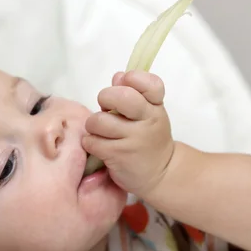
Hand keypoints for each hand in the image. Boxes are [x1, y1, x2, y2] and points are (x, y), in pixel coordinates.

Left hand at [82, 71, 174, 196]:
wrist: (161, 174)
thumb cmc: (149, 139)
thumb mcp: (149, 114)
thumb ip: (134, 94)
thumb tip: (118, 77)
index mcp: (156, 107)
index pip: (150, 83)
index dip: (134, 78)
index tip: (125, 84)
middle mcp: (147, 120)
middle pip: (120, 96)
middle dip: (105, 98)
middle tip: (106, 109)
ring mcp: (133, 139)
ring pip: (99, 120)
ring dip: (93, 125)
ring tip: (100, 131)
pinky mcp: (118, 156)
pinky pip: (92, 141)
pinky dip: (90, 143)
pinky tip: (99, 146)